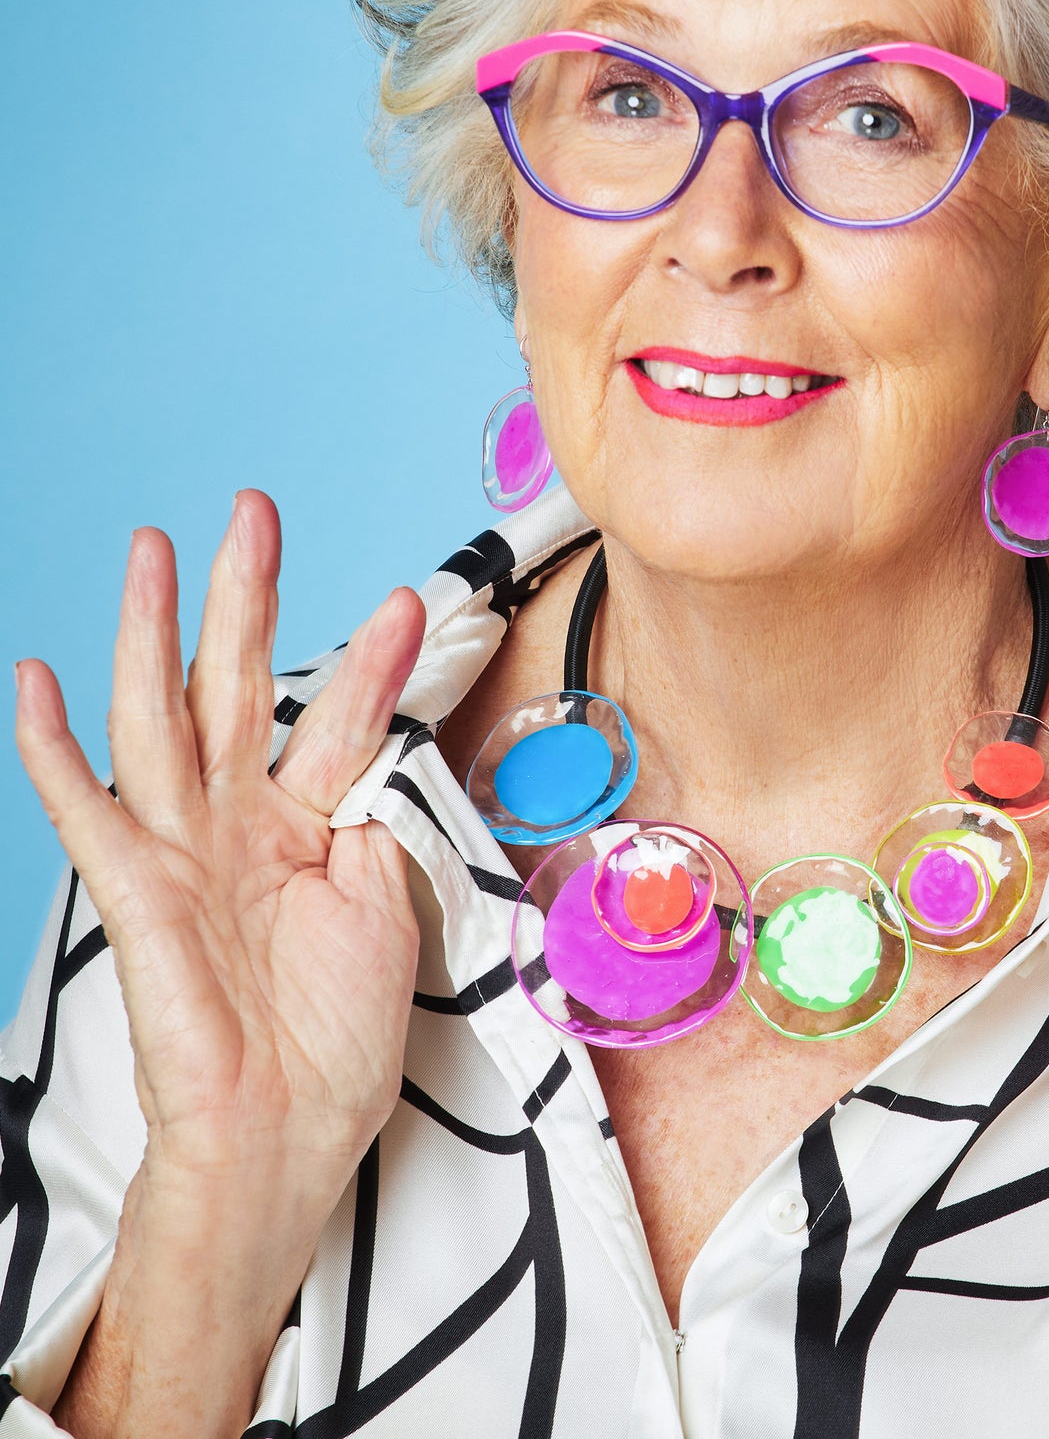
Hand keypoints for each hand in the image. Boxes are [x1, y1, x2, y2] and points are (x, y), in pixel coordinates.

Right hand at [15, 490, 424, 1191]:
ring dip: (155, 630)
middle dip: (244, 595)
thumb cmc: (337, 1037)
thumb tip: (380, 752)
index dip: (374, 662)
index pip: (338, 718)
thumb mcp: (383, 903)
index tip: (415, 600)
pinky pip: (88, 810)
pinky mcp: (137, 891)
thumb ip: (372, 817)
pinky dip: (53, 747)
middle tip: (254, 508)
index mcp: (305, 825)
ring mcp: (183, 851)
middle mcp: (238, 822)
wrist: (288, 1137)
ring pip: (161, 716)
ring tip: (154, 546)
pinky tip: (34, 679)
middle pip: (235, 684)